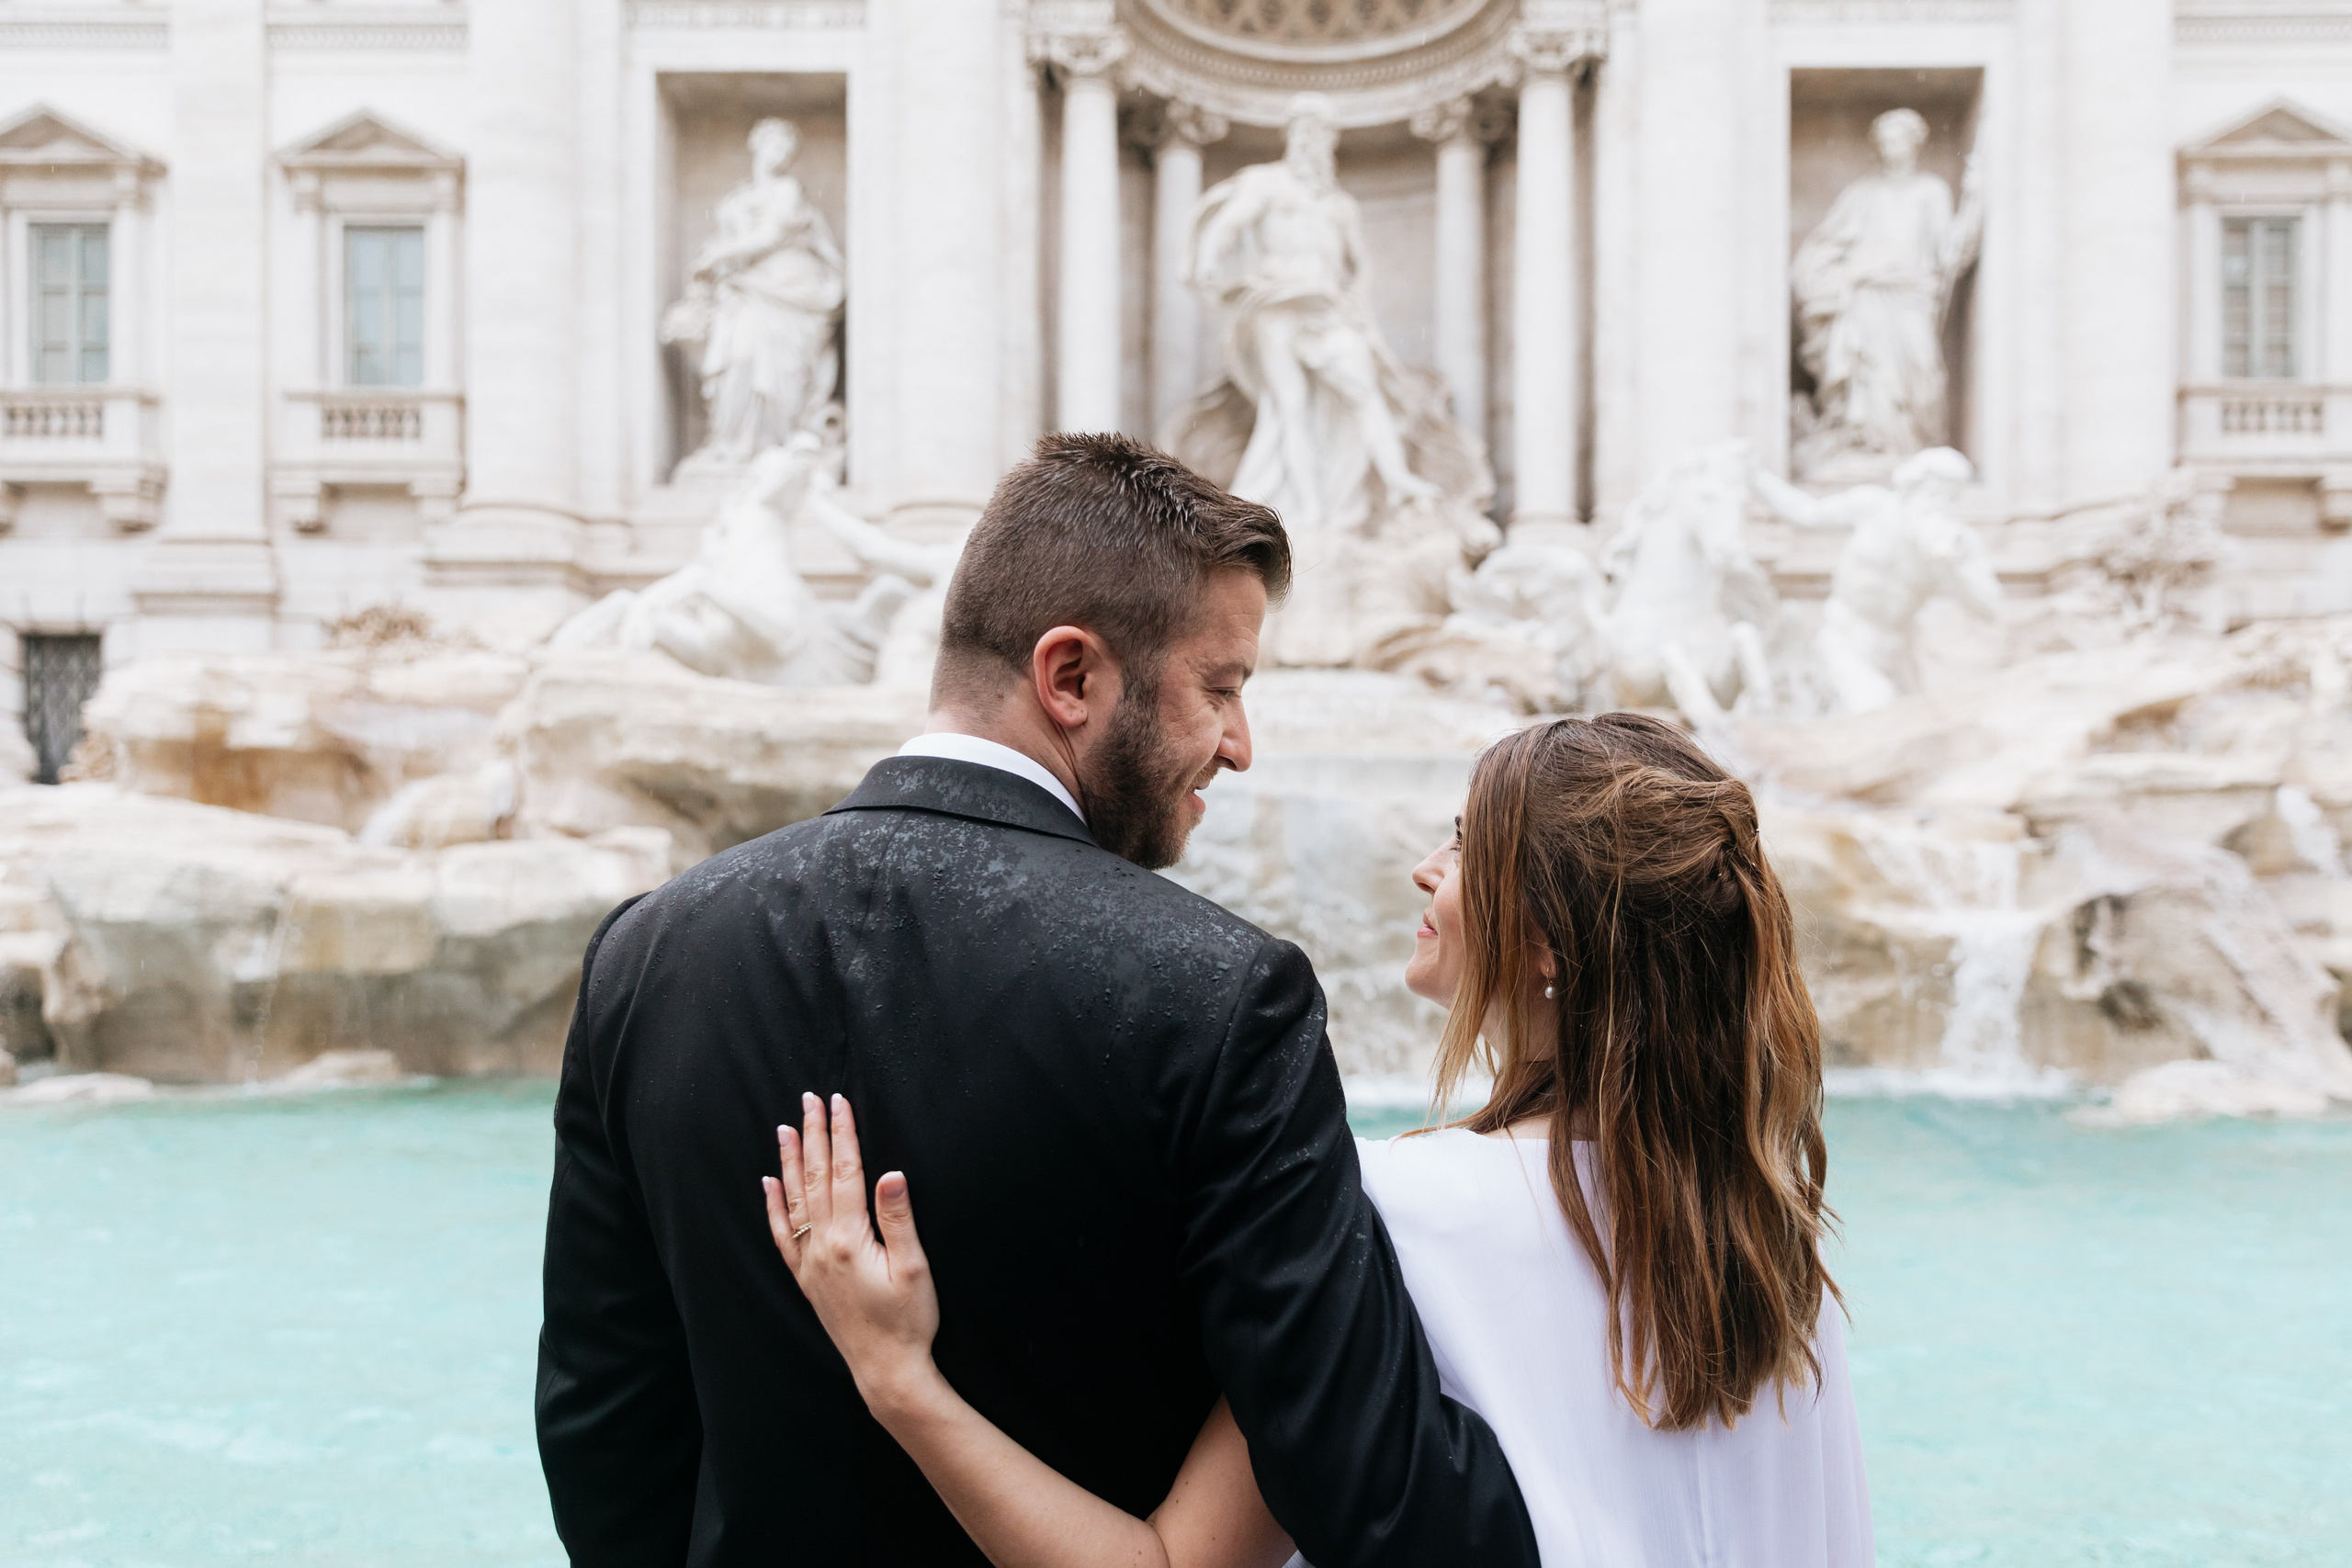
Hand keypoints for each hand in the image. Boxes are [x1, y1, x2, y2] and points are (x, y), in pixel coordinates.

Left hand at [764, 1092, 940, 1414]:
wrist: (884, 1369)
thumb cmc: (908, 1321)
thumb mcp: (915, 1269)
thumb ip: (898, 1219)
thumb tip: (891, 1173)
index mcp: (851, 1239)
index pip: (846, 1172)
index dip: (843, 1134)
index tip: (839, 1102)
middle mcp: (823, 1246)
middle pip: (817, 1178)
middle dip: (814, 1135)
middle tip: (809, 1099)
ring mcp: (810, 1262)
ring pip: (794, 1200)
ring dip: (791, 1161)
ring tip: (785, 1128)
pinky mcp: (805, 1278)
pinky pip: (781, 1234)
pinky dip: (772, 1206)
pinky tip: (768, 1183)